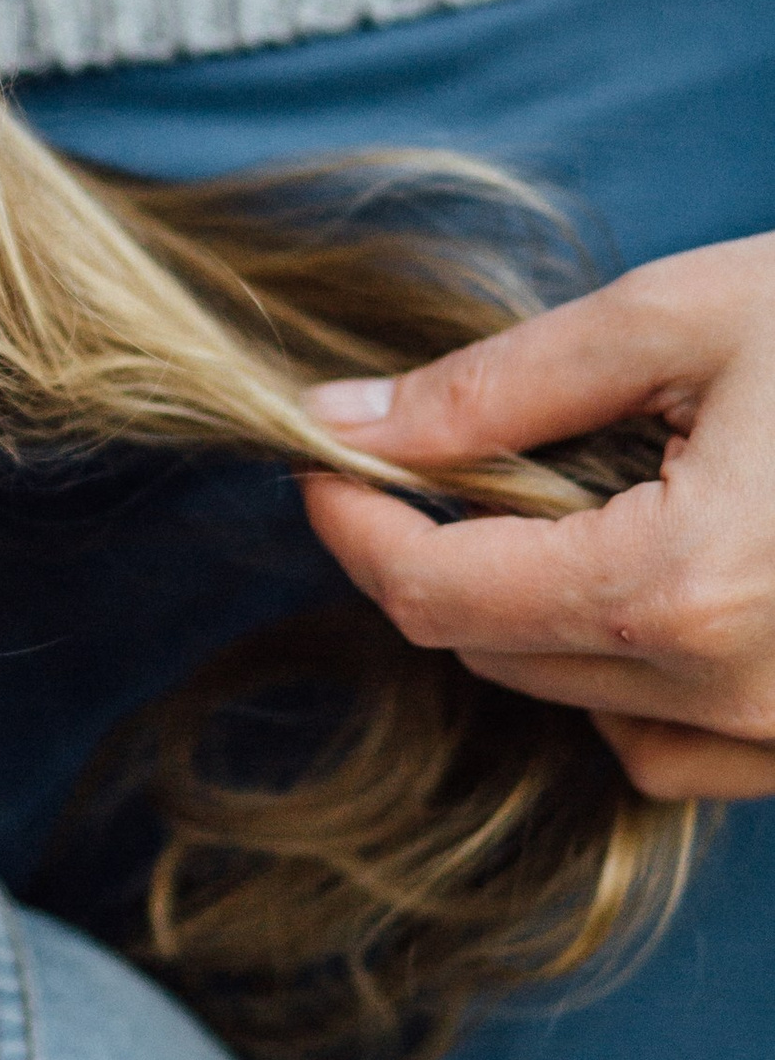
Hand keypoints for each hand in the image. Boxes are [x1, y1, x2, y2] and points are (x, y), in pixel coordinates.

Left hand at [302, 234, 774, 799]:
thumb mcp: (694, 314)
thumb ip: (506, 381)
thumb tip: (353, 418)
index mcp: (681, 587)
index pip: (438, 595)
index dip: (357, 526)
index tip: (326, 462)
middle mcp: (736, 694)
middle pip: (493, 653)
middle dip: (447, 553)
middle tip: (459, 448)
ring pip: (576, 706)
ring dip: (541, 610)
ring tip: (600, 489)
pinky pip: (676, 746)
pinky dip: (633, 672)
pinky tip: (674, 565)